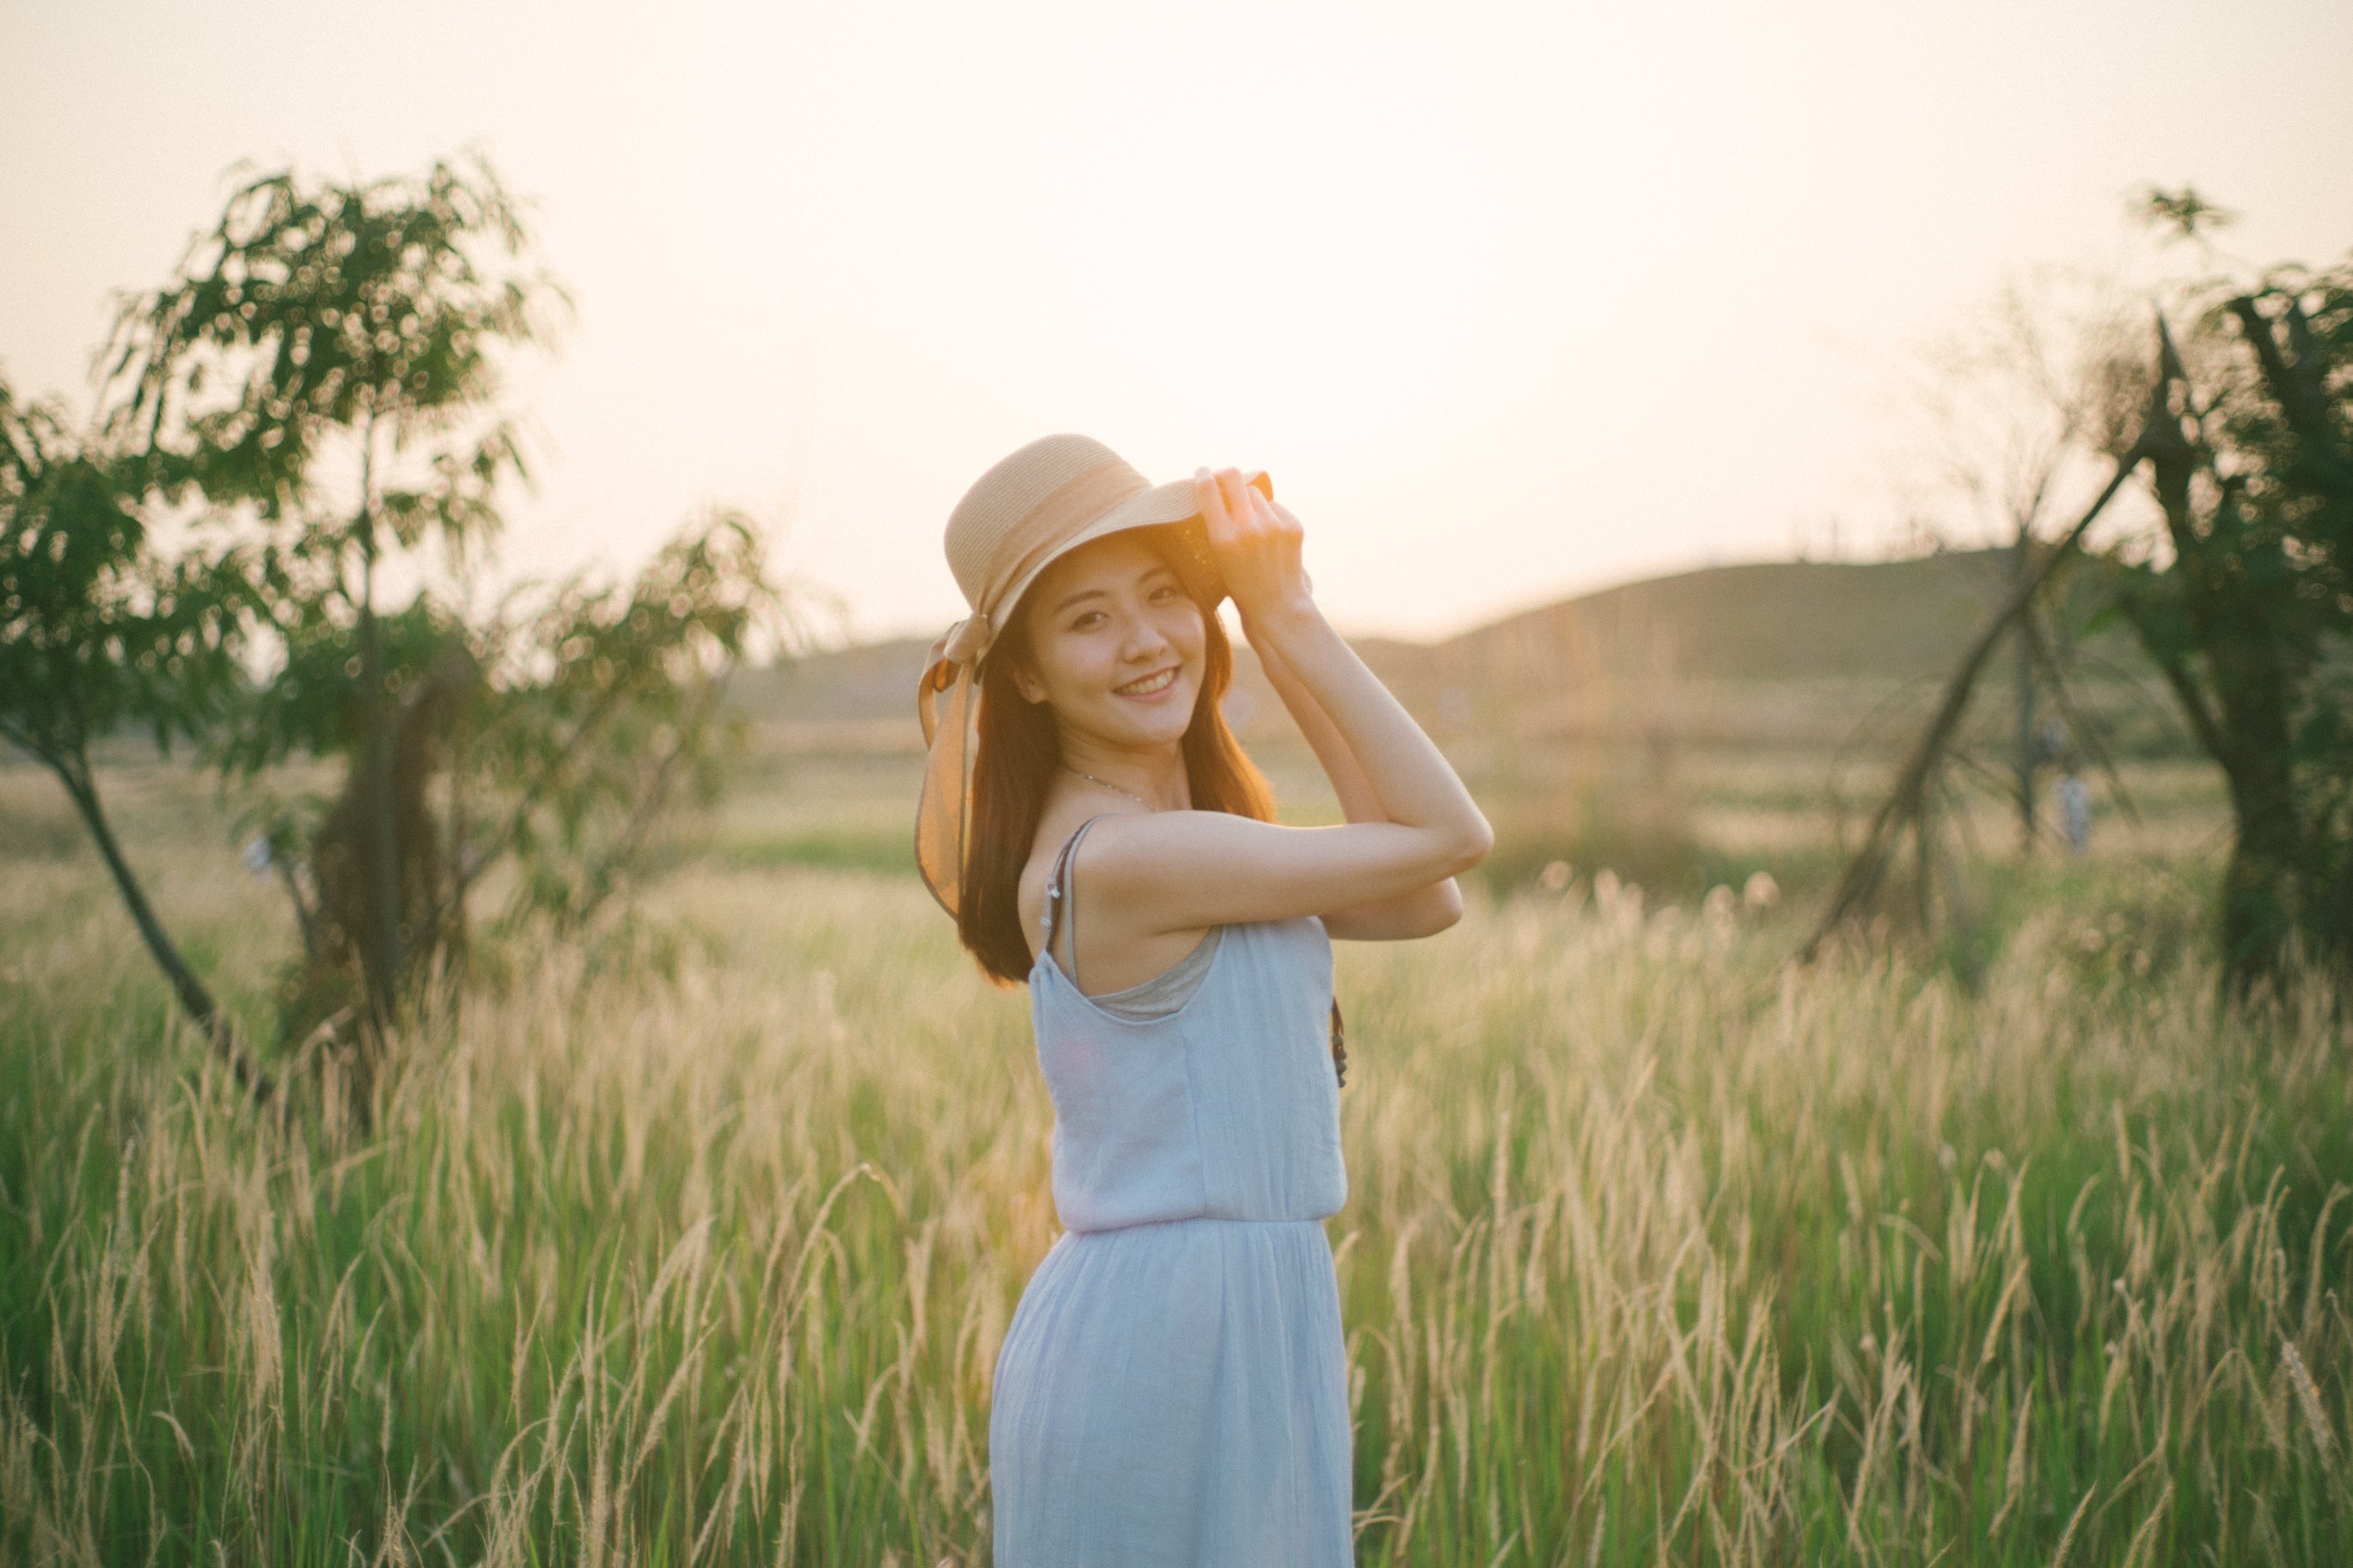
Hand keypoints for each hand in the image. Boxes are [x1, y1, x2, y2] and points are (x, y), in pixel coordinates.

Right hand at [1195, 466, 1312, 622]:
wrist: (1278, 605)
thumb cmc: (1241, 584)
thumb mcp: (1218, 557)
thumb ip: (1216, 524)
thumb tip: (1216, 487)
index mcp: (1223, 537)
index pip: (1207, 489)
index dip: (1202, 476)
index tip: (1202, 472)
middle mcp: (1248, 528)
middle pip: (1233, 476)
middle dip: (1226, 474)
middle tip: (1224, 478)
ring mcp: (1273, 526)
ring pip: (1255, 493)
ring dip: (1250, 502)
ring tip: (1251, 526)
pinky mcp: (1293, 526)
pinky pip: (1275, 507)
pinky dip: (1270, 516)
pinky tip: (1270, 536)